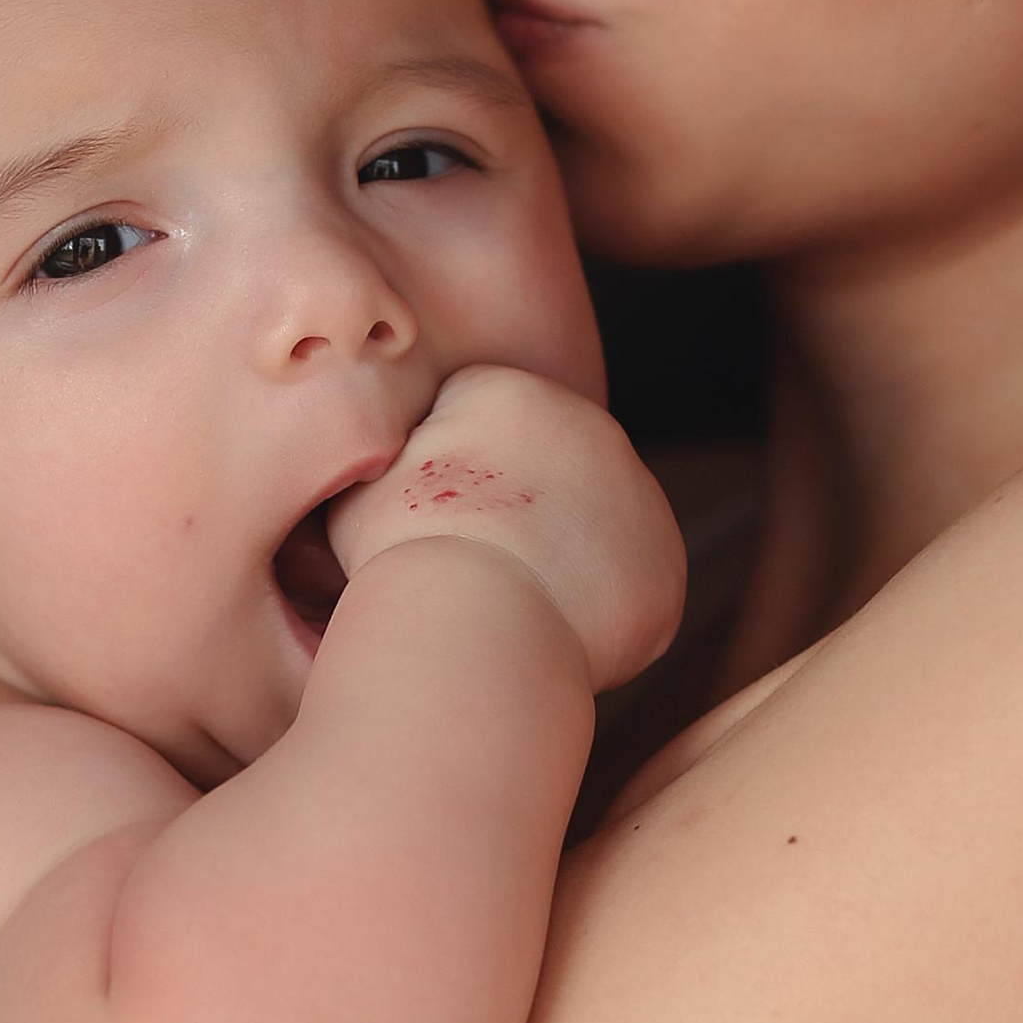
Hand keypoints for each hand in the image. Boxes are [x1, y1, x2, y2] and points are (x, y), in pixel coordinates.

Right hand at [327, 364, 688, 690]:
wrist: (476, 623)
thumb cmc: (399, 555)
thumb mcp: (360, 485)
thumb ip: (384, 464)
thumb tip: (378, 470)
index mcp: (511, 390)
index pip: (479, 423)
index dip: (445, 480)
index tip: (427, 524)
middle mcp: (588, 425)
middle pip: (545, 468)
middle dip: (515, 512)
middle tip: (473, 569)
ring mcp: (636, 493)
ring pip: (591, 526)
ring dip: (559, 559)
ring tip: (509, 606)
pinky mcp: (662, 563)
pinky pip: (625, 587)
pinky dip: (594, 612)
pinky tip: (550, 632)